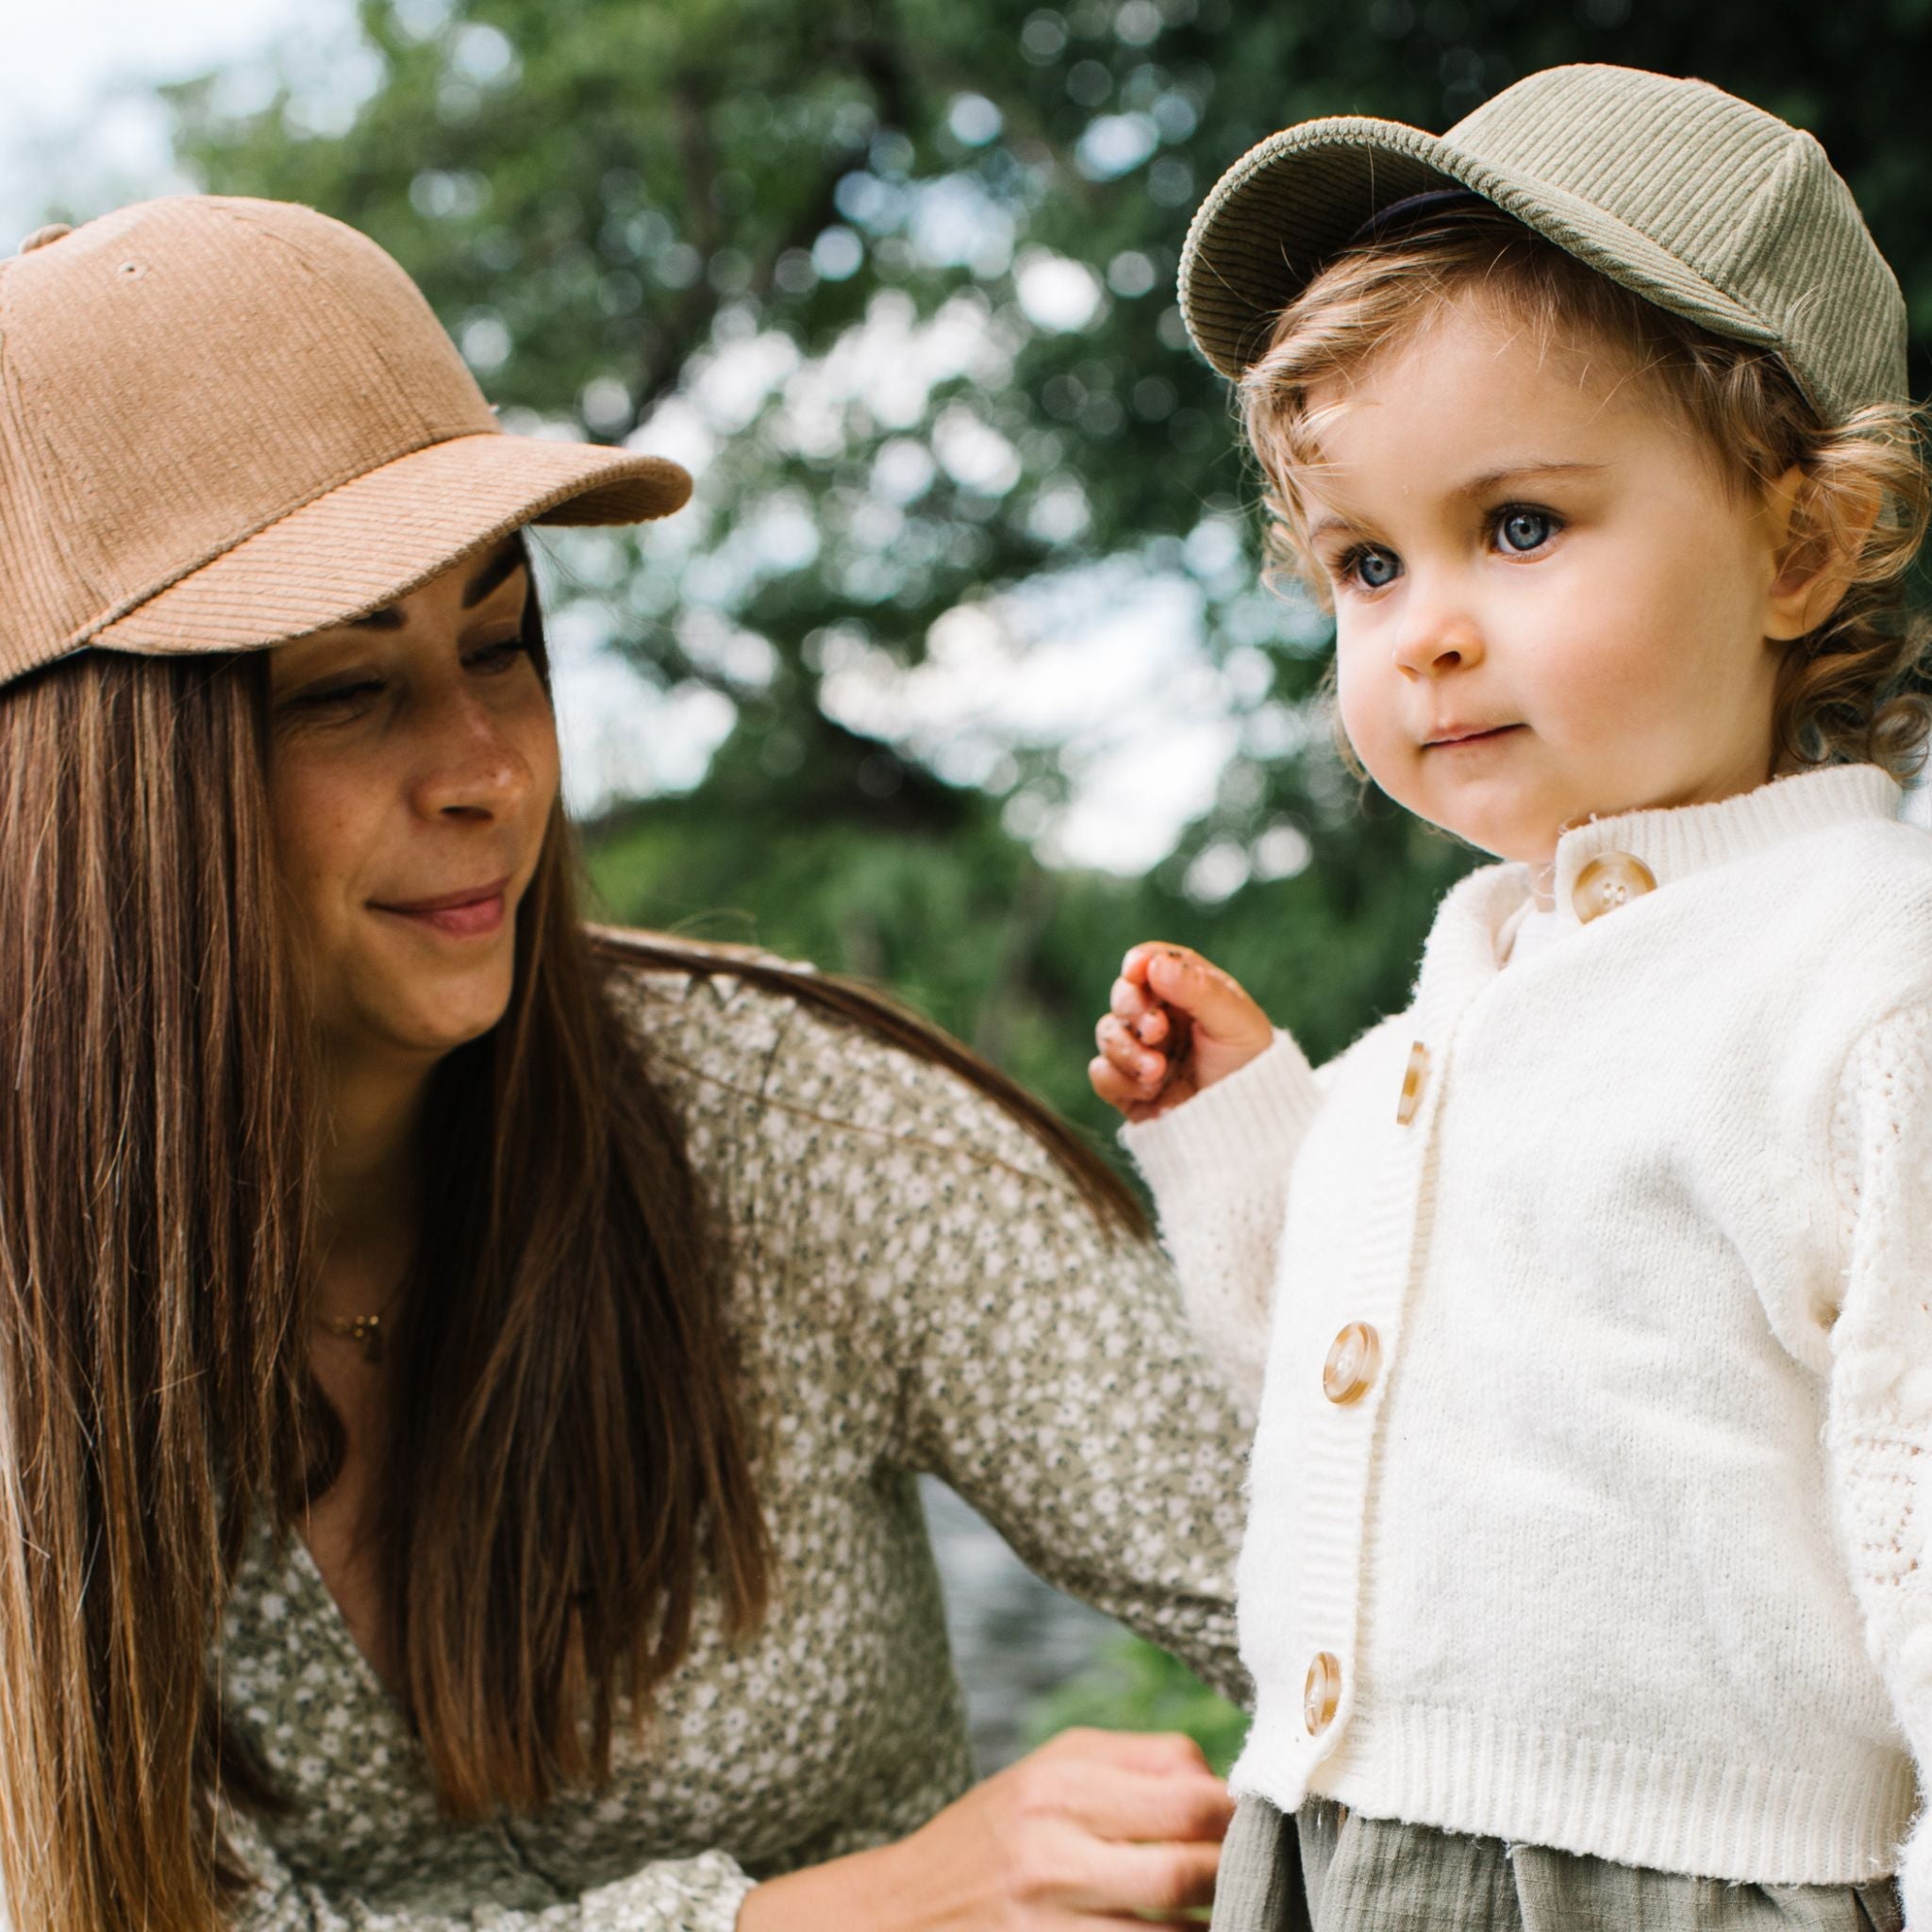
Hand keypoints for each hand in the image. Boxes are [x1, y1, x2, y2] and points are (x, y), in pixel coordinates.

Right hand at [738, 1729, 1231, 1931]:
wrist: (896, 1916)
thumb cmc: (993, 1837)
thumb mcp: (1050, 1771)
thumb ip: (1139, 1764)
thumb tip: (1225, 1786)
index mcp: (1059, 1785)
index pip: (1187, 1795)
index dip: (1236, 1816)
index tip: (1255, 1827)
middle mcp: (1051, 1854)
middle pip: (1186, 1871)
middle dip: (1235, 1881)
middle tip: (1258, 1883)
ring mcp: (1047, 1927)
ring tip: (1234, 1922)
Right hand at [1090, 944, 1273, 1121]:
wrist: (1248, 1130)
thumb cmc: (1253, 1069)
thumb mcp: (1235, 1022)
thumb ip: (1197, 989)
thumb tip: (1155, 964)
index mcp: (1189, 993)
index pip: (1153, 963)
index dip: (1140, 962)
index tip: (1136, 971)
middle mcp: (1161, 1018)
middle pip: (1124, 995)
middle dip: (1134, 1010)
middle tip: (1157, 1030)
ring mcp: (1142, 1052)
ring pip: (1107, 1033)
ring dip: (1127, 1050)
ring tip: (1158, 1071)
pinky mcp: (1127, 1088)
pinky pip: (1101, 1073)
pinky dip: (1119, 1079)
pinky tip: (1150, 1091)